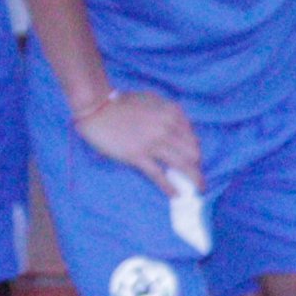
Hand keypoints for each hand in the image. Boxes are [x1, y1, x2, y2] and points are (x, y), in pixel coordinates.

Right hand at [74, 85, 203, 194]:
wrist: (97, 107)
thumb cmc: (123, 103)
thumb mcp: (154, 101)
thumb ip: (171, 114)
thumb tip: (184, 131)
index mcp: (173, 114)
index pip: (193, 138)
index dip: (196, 152)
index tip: (195, 161)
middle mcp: (168, 128)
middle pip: (193, 153)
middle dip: (198, 167)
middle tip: (198, 177)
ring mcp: (153, 143)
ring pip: (181, 165)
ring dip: (193, 179)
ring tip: (198, 189)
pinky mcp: (137, 156)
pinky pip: (158, 175)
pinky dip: (169, 187)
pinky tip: (176, 195)